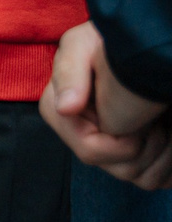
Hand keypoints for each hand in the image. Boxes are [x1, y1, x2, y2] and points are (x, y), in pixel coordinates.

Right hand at [40, 22, 171, 187]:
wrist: (138, 46)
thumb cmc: (107, 42)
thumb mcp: (82, 45)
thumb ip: (70, 72)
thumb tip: (67, 108)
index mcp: (60, 115)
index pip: (92, 152)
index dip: (122, 141)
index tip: (142, 119)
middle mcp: (81, 137)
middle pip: (119, 169)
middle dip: (149, 145)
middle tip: (159, 117)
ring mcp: (108, 150)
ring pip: (140, 177)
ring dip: (165, 152)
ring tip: (166, 122)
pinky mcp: (133, 157)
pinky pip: (155, 179)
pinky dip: (171, 163)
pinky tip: (171, 133)